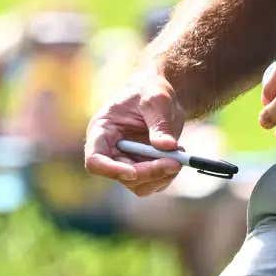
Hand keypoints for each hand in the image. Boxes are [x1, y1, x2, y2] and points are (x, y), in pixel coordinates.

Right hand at [83, 75, 186, 195]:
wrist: (161, 95)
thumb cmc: (151, 90)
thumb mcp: (156, 99)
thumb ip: (160, 123)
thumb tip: (168, 147)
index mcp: (102, 130)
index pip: (95, 160)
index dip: (111, 170)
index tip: (133, 172)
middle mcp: (110, 151)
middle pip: (122, 175)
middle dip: (149, 172)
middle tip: (176, 162)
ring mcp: (126, 161)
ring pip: (139, 185)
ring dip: (161, 176)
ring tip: (179, 152)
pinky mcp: (142, 168)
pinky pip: (153, 183)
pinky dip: (168, 175)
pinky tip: (178, 155)